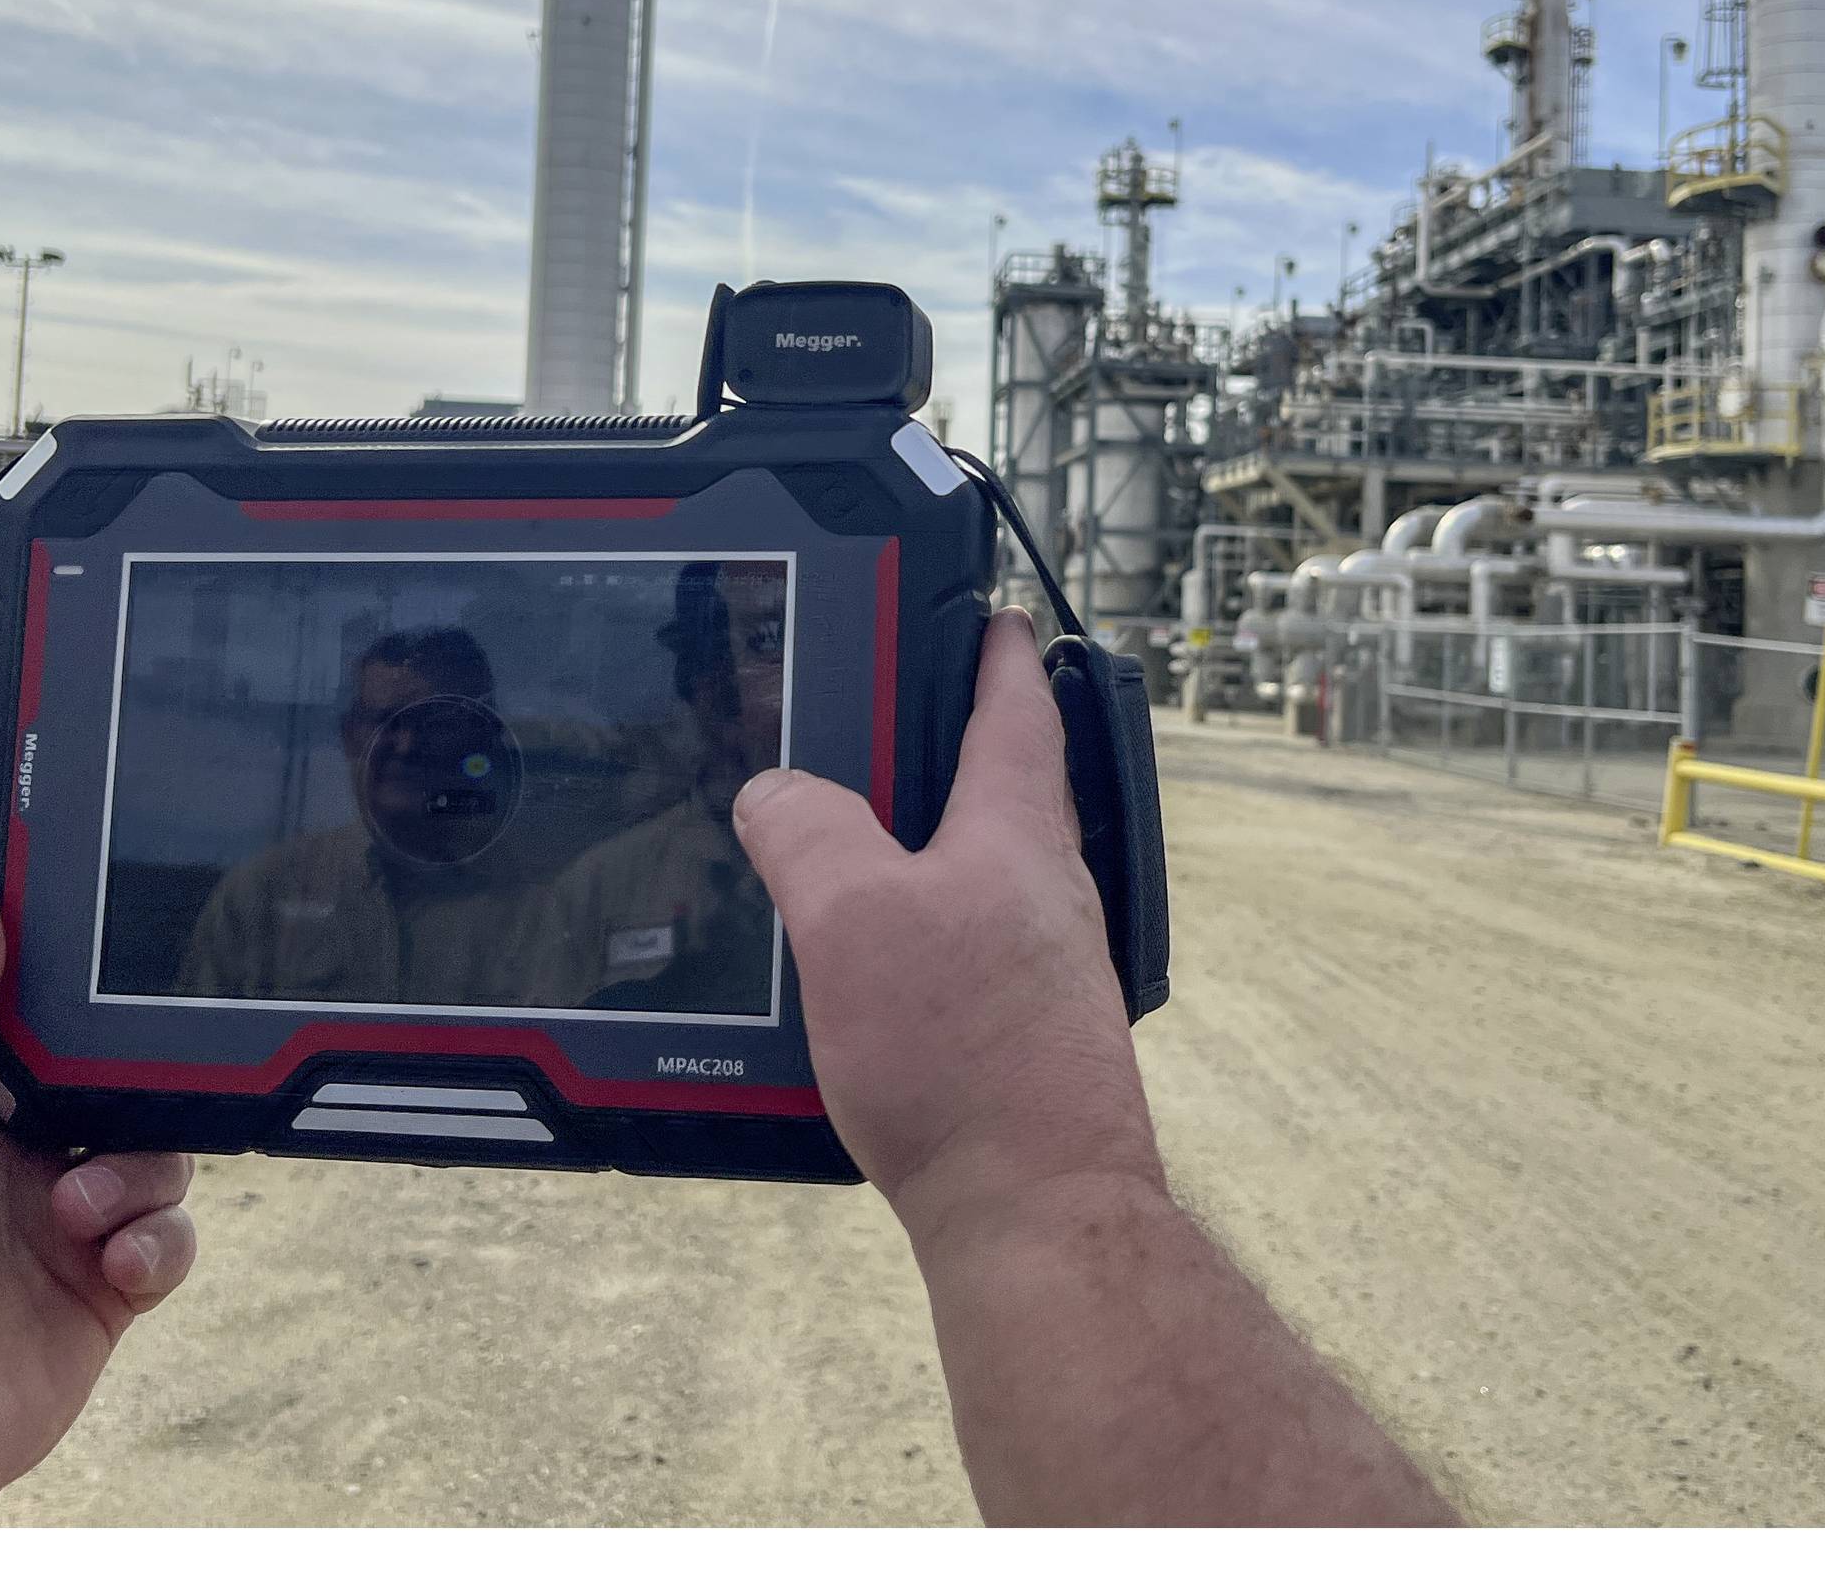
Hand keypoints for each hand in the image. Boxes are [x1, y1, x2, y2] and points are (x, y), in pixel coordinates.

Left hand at [0, 873, 196, 1519]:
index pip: (48, 1028)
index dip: (82, 1006)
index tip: (118, 976)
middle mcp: (19, 1158)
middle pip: (123, 1087)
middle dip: (132, 1096)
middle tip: (101, 1115)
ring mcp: (67, 1225)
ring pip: (160, 1157)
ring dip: (135, 1178)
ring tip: (80, 1215)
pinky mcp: (106, 1287)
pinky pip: (172, 1240)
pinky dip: (156, 1244)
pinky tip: (113, 1263)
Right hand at [730, 608, 1163, 1252]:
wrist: (1037, 1210)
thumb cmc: (966, 1059)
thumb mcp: (853, 918)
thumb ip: (809, 835)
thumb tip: (775, 791)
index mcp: (1019, 829)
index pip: (1020, 704)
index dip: (996, 651)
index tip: (981, 614)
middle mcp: (1048, 888)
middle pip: (1002, 787)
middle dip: (941, 749)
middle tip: (876, 723)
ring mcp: (1045, 965)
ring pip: (977, 873)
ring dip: (917, 848)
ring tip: (838, 848)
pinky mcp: (1025, 1034)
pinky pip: (963, 951)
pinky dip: (914, 933)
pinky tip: (863, 970)